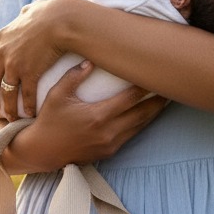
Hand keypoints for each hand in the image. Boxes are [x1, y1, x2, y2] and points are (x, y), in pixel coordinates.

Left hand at [0, 0, 77, 118]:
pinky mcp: (29, 73)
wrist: (59, 21)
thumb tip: (25, 11)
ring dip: (8, 107)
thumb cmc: (51, 13)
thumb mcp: (32, 10)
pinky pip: (26, 95)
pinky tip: (31, 114)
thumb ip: (26, 13)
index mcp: (2, 37)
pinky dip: (28, 106)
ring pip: (6, 92)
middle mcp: (3, 53)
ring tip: (10, 118)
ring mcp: (14, 65)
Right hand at [3, 61, 168, 172]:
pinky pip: (130, 136)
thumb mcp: (57, 95)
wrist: (41, 151)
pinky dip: (140, 124)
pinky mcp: (109, 153)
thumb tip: (91, 61)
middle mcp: (108, 132)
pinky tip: (146, 115)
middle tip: (171, 87)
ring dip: (153, 114)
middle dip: (158, 101)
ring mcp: (110, 144)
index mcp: (98, 116)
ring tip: (165, 100)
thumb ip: (74, 76)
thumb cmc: (48, 121)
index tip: (155, 75)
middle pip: (143, 114)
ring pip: (140, 127)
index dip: (145, 86)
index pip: (130, 98)